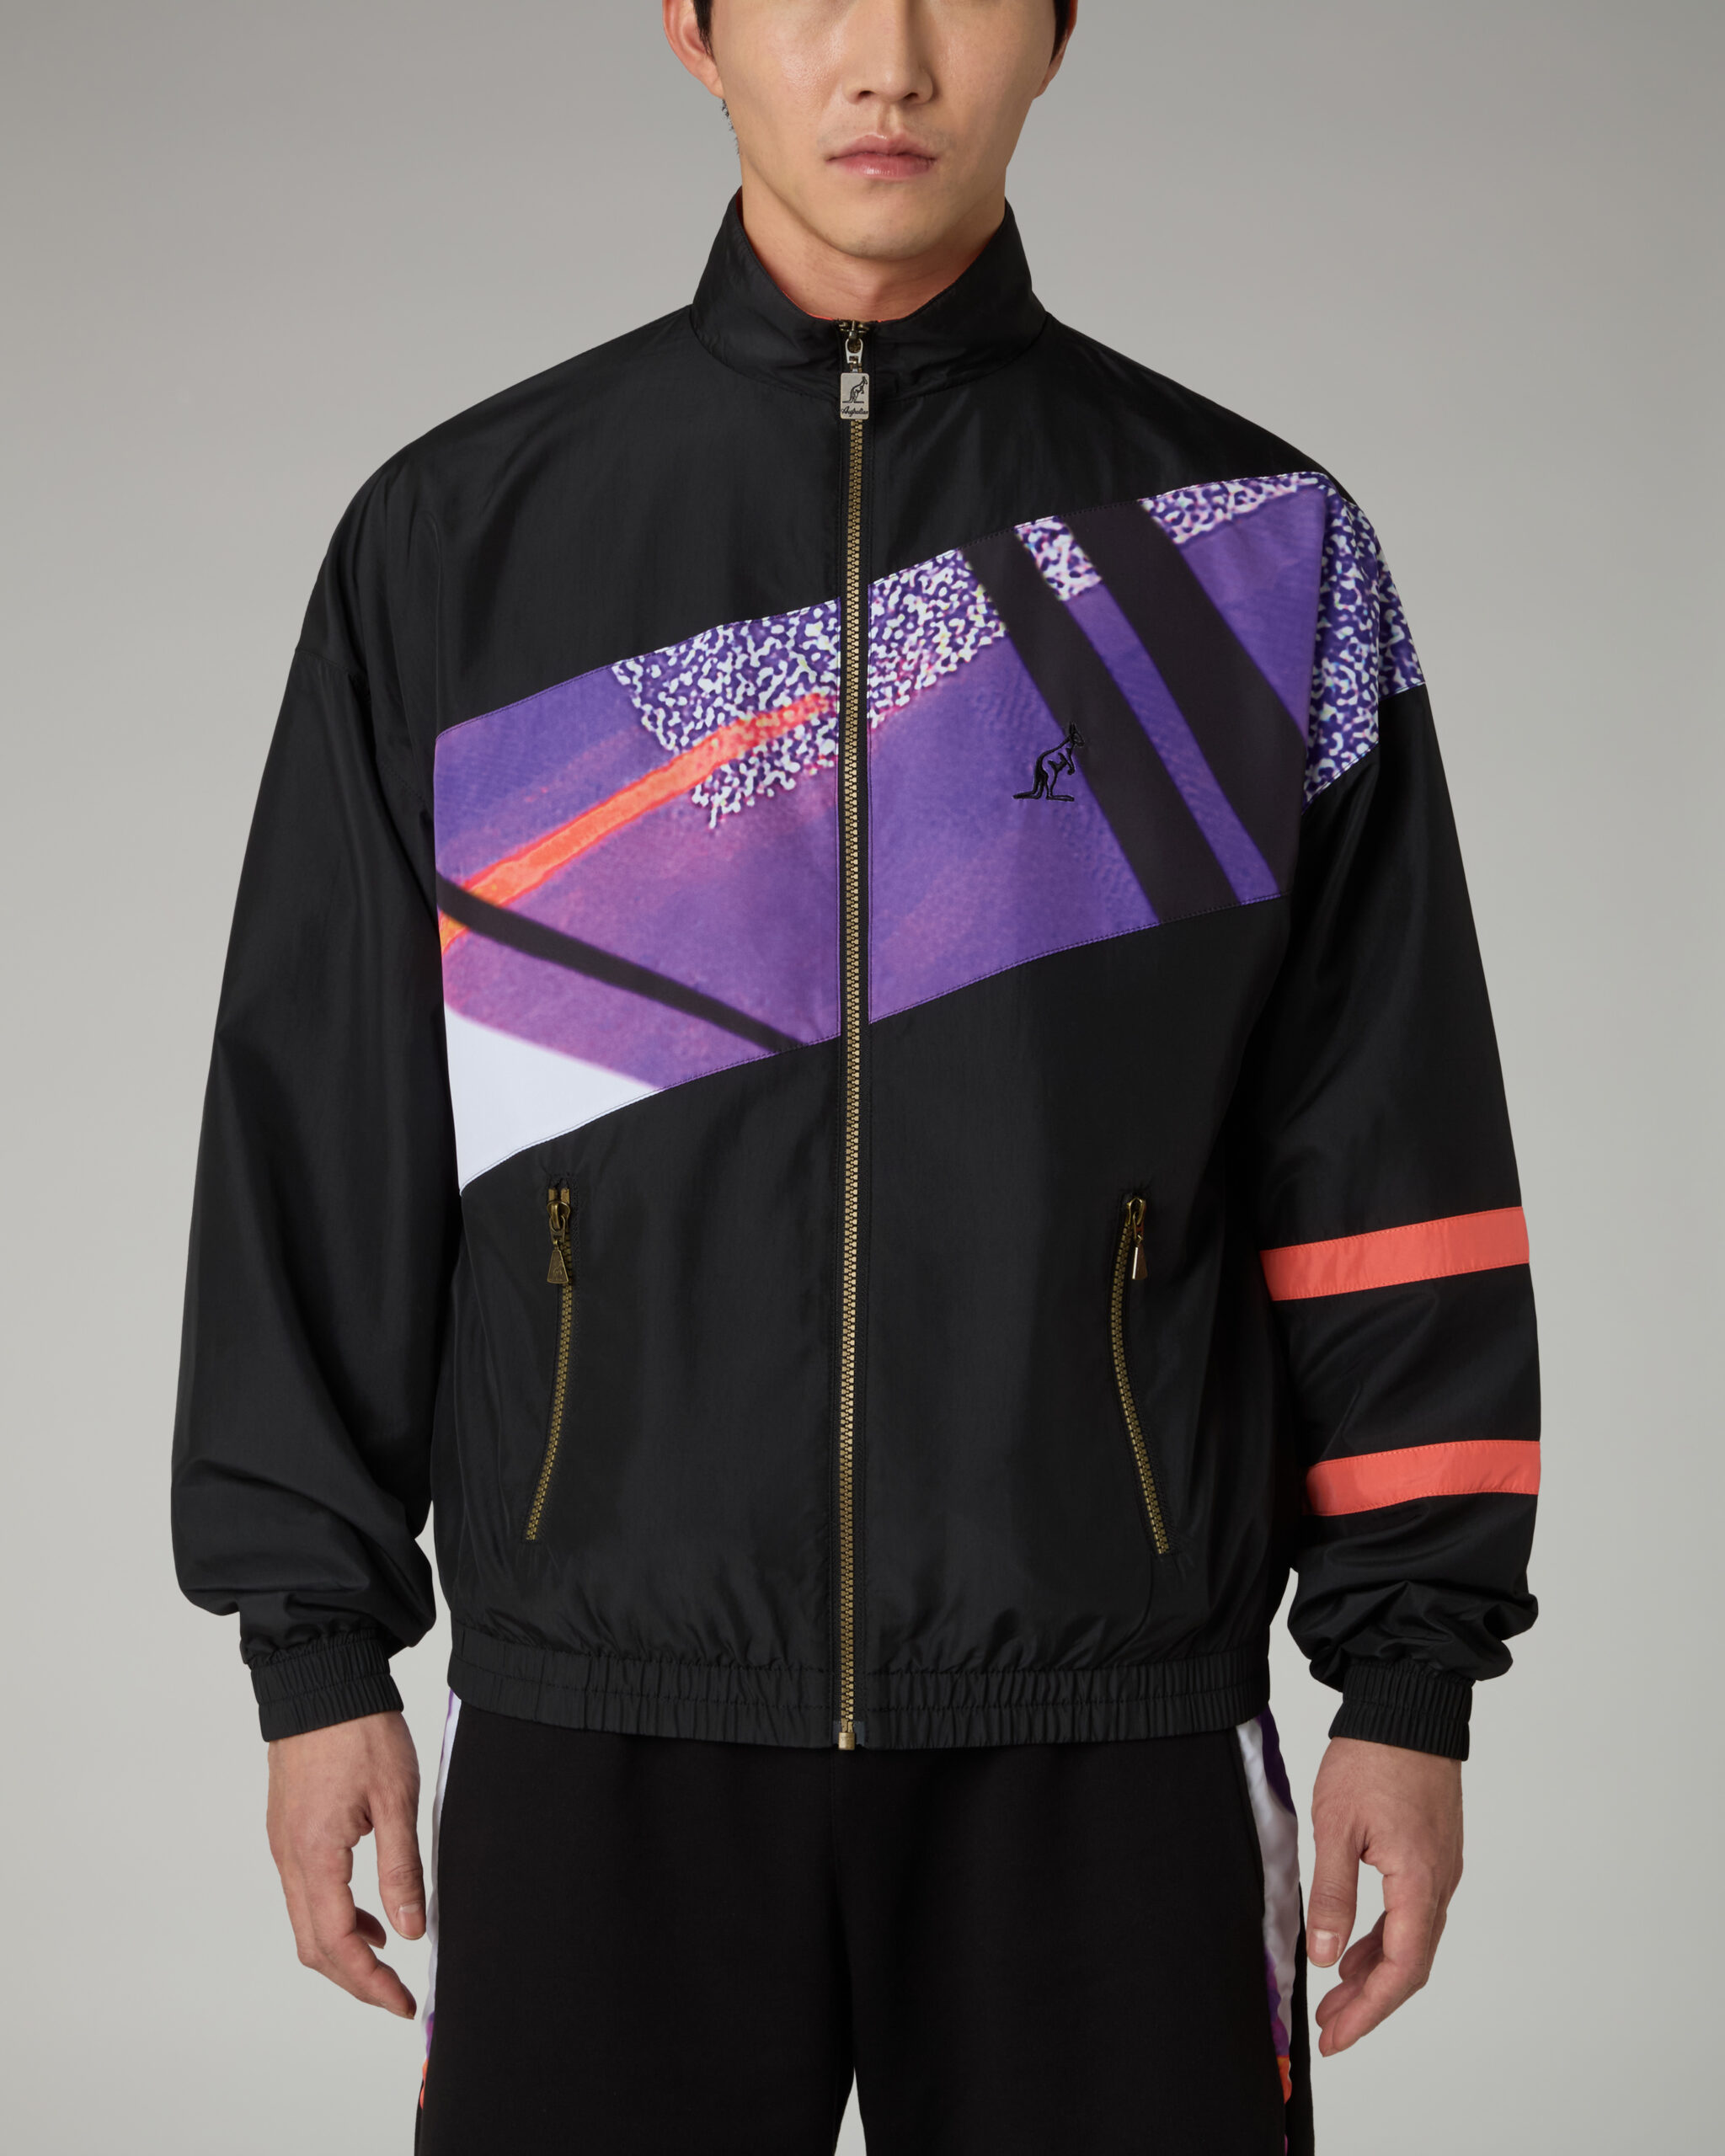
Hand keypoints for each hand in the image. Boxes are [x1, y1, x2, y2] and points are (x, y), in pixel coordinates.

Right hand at [266, 1709, 423, 2016]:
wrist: (322, 1679)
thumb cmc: (360, 1729)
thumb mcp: (396, 1798)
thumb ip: (401, 1869)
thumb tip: (408, 1932)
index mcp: (315, 1855)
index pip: (337, 1944)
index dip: (369, 1983)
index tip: (402, 2001)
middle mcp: (289, 1857)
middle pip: (312, 1946)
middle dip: (353, 1979)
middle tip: (395, 1993)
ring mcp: (283, 1843)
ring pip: (305, 1921)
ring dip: (342, 1949)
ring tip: (386, 1959)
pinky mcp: (288, 1828)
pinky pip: (305, 1891)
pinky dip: (333, 1916)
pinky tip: (368, 1913)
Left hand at [1306, 1736, 1462, 2055]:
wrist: (1408, 1705)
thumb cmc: (1372, 1758)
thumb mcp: (1337, 1826)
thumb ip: (1334, 1894)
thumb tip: (1327, 1956)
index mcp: (1420, 1882)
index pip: (1402, 1969)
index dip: (1369, 2010)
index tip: (1338, 2036)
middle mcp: (1440, 1883)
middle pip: (1411, 1964)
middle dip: (1370, 2002)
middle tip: (1332, 2028)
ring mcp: (1440, 1868)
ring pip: (1412, 1939)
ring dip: (1375, 1971)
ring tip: (1335, 1996)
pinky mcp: (1431, 1853)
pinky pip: (1411, 1913)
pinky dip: (1384, 1938)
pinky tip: (1354, 1947)